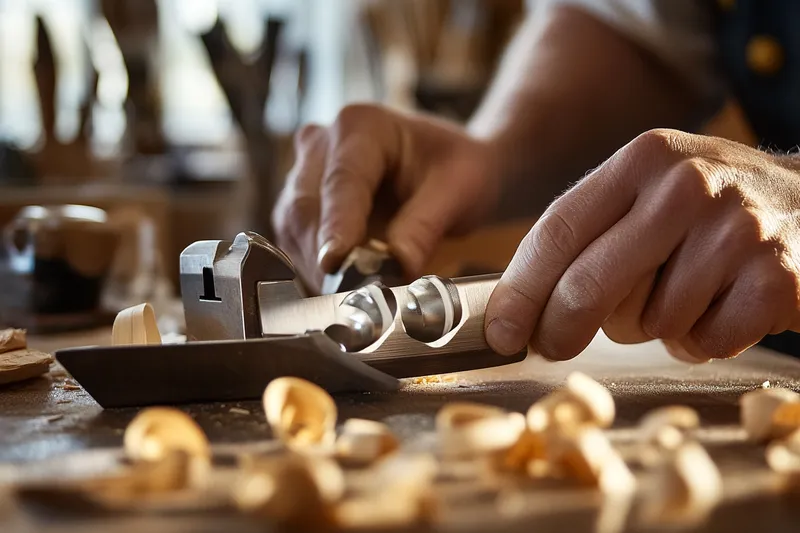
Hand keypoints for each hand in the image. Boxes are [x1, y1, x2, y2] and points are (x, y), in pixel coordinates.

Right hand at [272, 104, 498, 290]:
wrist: (449, 168)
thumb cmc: (455, 168)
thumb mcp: (458, 191)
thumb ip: (424, 227)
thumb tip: (398, 266)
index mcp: (361, 126)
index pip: (341, 182)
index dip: (336, 226)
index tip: (334, 263)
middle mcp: (322, 144)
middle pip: (306, 207)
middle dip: (326, 256)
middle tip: (354, 298)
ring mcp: (305, 174)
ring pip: (294, 228)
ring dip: (317, 268)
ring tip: (352, 298)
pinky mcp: (301, 206)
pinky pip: (296, 243)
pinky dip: (316, 271)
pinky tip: (342, 291)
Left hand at [485, 129, 799, 362]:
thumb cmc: (707, 211)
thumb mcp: (647, 193)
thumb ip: (589, 235)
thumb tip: (521, 306)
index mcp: (641, 160)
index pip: (558, 230)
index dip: (521, 289)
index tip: (501, 332)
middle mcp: (686, 185)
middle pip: (591, 284)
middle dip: (562, 328)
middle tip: (554, 346)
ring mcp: (735, 229)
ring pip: (651, 321)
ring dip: (655, 327)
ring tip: (683, 296)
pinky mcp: (775, 277)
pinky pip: (704, 341)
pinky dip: (702, 340)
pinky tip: (719, 309)